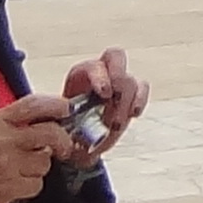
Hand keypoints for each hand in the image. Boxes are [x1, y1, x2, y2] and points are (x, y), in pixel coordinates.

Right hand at [0, 92, 76, 202]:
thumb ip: (7, 124)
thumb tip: (39, 123)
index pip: (33, 105)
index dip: (55, 105)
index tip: (66, 109)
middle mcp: (2, 140)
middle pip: (50, 133)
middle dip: (62, 141)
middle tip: (62, 148)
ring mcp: (6, 165)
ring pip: (45, 163)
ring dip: (39, 168)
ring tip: (22, 171)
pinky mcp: (8, 188)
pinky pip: (36, 185)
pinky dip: (30, 187)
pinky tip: (16, 186)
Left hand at [56, 49, 145, 164]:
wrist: (78, 145)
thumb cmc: (66, 132)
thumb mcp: (59, 126)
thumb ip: (66, 123)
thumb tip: (68, 128)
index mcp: (80, 75)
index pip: (93, 66)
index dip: (100, 77)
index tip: (104, 93)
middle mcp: (101, 73)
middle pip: (115, 57)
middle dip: (118, 74)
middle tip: (115, 96)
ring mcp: (119, 83)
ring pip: (130, 79)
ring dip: (126, 101)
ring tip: (114, 124)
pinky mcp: (133, 95)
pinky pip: (142, 90)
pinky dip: (140, 100)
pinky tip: (133, 114)